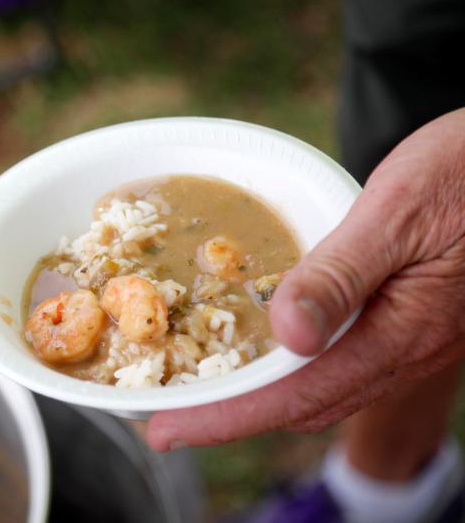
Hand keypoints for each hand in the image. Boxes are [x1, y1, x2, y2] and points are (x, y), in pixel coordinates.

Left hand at [144, 108, 464, 450]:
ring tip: (202, 394)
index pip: (298, 394)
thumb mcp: (396, 215)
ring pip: (322, 390)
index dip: (228, 416)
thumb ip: (341, 275)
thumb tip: (287, 334)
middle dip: (231, 416)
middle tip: (167, 417)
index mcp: (401, 331)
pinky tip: (262, 354)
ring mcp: (407, 340)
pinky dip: (289, 372)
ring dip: (259, 399)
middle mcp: (404, 349)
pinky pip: (339, 365)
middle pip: (304, 404)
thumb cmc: (457, 175)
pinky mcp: (404, 322)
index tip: (168, 429)